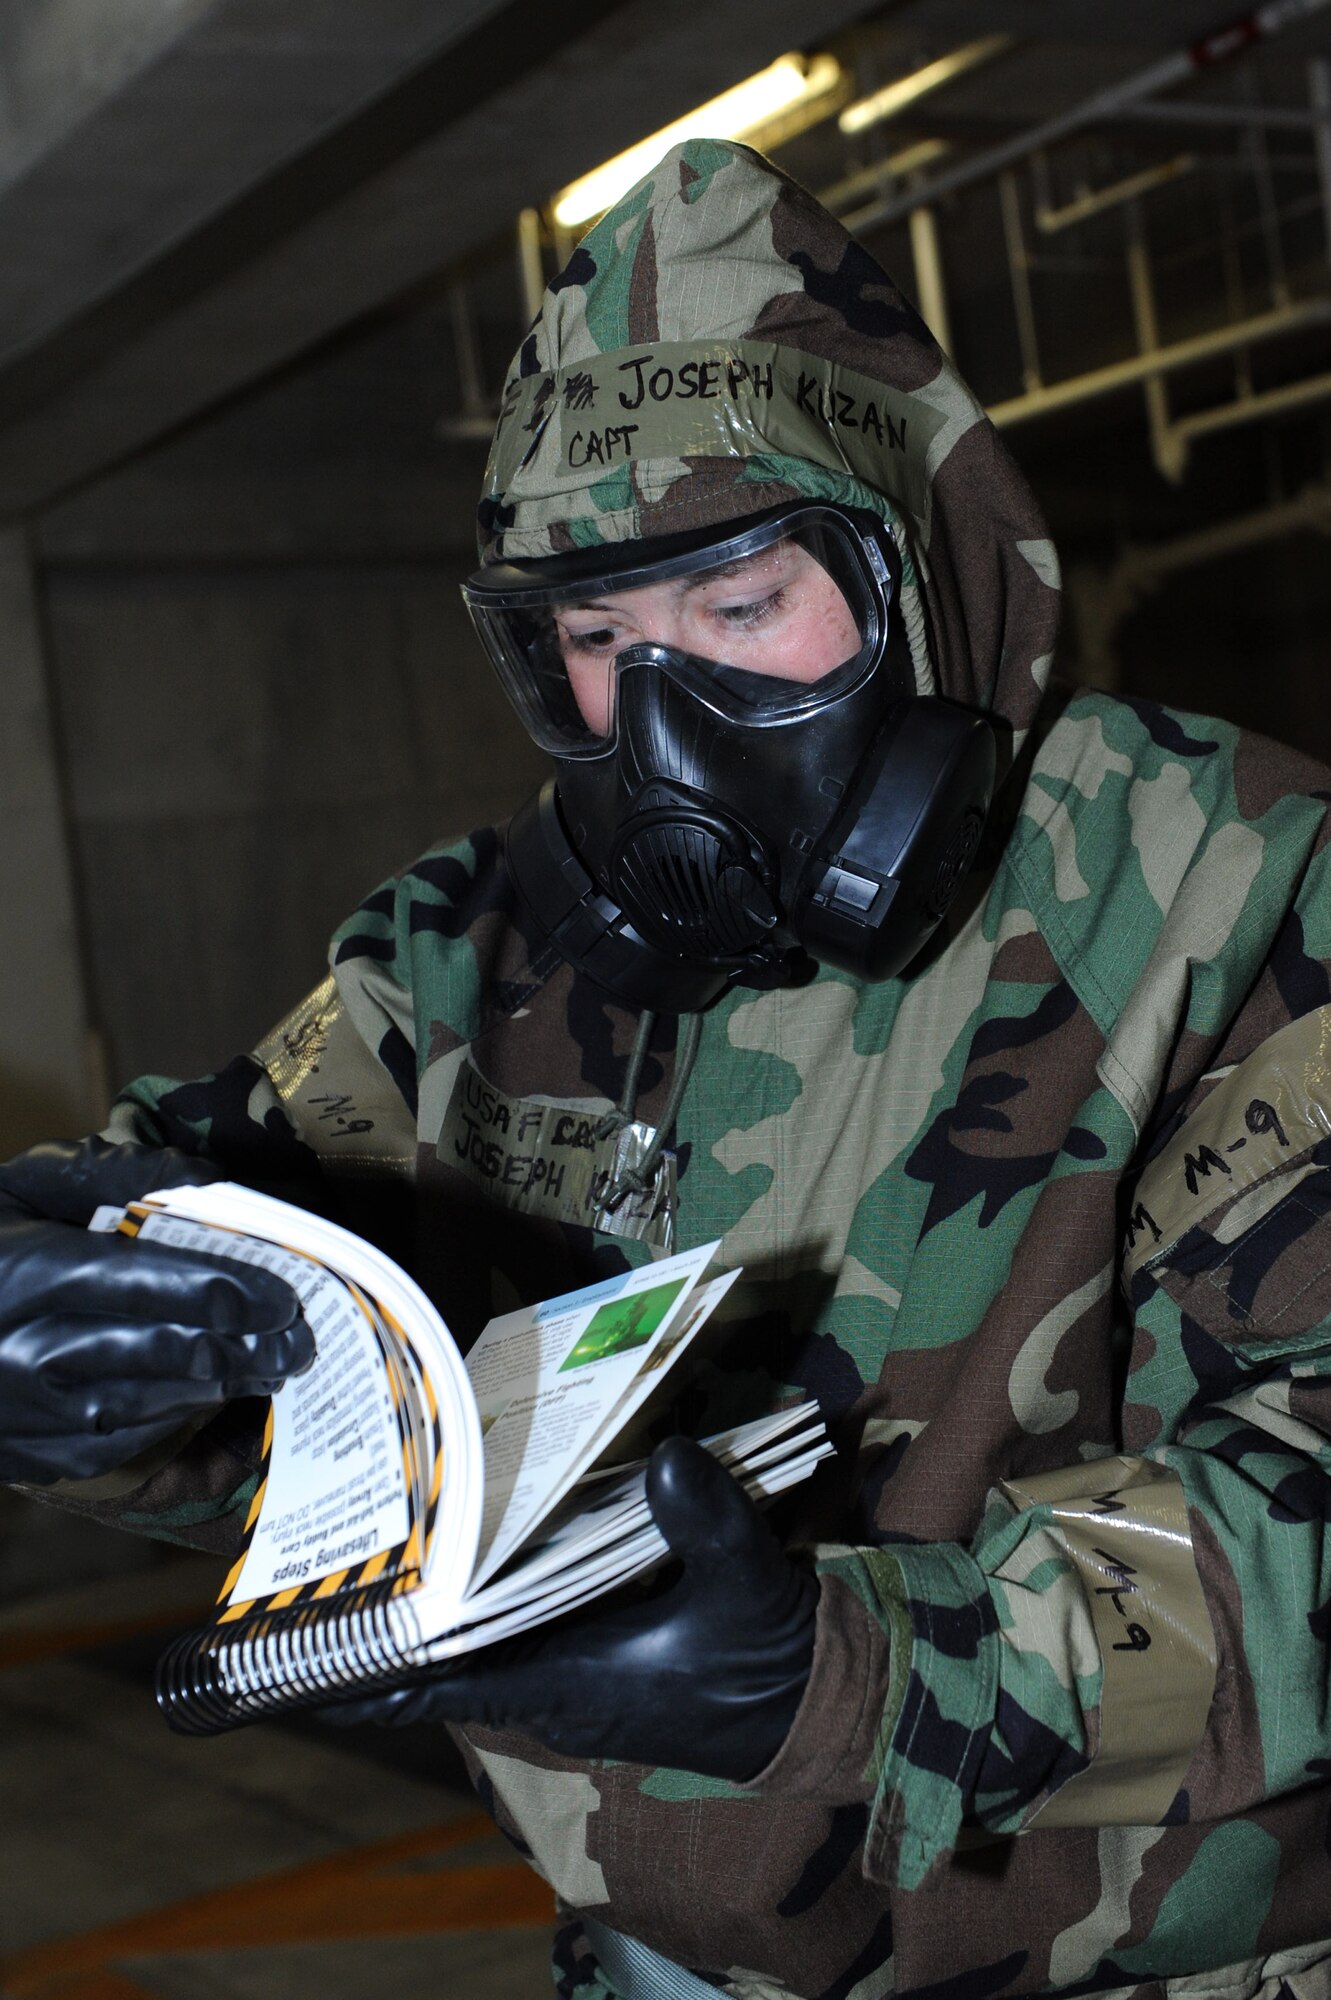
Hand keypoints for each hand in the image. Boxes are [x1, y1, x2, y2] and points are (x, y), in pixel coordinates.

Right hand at [0, 1137, 313, 1484]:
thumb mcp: (19, 1189)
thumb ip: (107, 1176)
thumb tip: (203, 1179)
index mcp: (33, 1272)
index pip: (162, 1285)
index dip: (239, 1292)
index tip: (288, 1293)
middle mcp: (29, 1350)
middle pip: (172, 1352)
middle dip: (249, 1346)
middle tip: (300, 1339)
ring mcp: (27, 1415)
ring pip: (155, 1403)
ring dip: (222, 1385)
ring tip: (271, 1366)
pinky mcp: (27, 1458)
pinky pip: (120, 1442)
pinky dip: (171, 1416)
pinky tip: (204, 1394)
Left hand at [325, 1434, 817, 1781]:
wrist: (814, 1705)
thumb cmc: (769, 1663)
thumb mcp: (745, 1585)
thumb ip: (711, 1523)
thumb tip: (671, 1452)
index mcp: (564, 1682)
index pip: (439, 1686)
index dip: (365, 1676)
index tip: (293, 1664)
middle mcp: (550, 1685)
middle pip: (439, 1658)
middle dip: (382, 1621)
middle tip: (316, 1570)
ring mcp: (568, 1674)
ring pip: (473, 1643)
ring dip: (428, 1607)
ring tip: (374, 1546)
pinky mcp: (592, 1657)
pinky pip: (512, 1631)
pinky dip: (480, 1597)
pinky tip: (471, 1542)